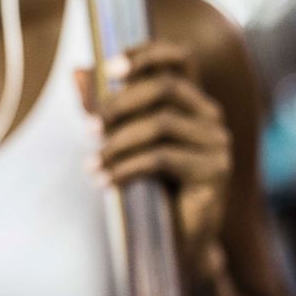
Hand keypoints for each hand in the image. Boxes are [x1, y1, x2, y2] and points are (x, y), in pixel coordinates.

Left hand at [78, 41, 231, 277]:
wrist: (174, 241)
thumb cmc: (148, 188)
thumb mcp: (122, 143)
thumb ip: (103, 107)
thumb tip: (77, 71)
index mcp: (192, 102)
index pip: (180, 58)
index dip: (148, 53)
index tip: (110, 68)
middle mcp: (210, 117)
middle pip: (165, 88)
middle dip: (120, 104)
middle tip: (89, 128)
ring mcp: (217, 143)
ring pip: (160, 124)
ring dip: (117, 144)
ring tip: (91, 164)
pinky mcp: (215, 171)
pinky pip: (161, 158)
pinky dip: (125, 168)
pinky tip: (104, 181)